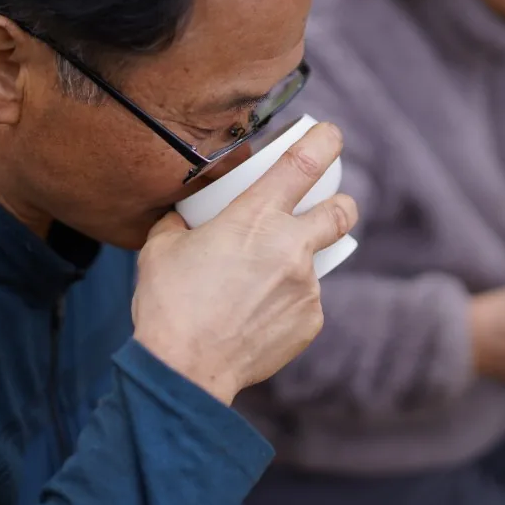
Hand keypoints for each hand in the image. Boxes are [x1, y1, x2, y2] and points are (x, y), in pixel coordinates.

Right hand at [131, 123, 357, 404]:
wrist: (185, 370)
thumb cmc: (170, 305)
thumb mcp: (163, 248)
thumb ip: (181, 222)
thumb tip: (184, 215)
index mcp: (255, 217)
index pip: (305, 163)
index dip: (324, 142)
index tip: (330, 135)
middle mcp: (291, 246)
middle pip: (341, 211)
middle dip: (338, 204)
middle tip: (323, 208)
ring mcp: (306, 286)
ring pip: (315, 262)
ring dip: (294, 265)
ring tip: (256, 286)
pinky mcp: (311, 320)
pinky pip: (306, 301)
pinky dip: (286, 302)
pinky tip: (255, 316)